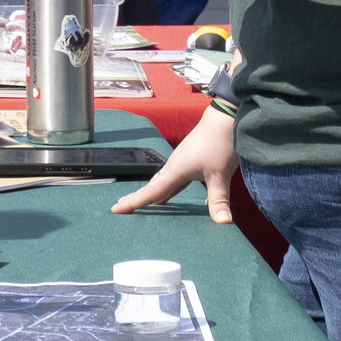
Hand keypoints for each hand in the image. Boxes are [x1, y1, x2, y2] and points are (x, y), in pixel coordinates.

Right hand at [112, 107, 235, 222]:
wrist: (225, 118)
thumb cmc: (219, 143)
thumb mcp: (219, 175)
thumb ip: (218, 200)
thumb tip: (223, 223)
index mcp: (175, 170)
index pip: (151, 191)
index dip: (133, 202)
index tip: (116, 209)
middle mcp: (175, 166)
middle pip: (153, 185)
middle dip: (138, 197)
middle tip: (121, 206)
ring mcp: (183, 162)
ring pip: (164, 182)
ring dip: (154, 193)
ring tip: (147, 203)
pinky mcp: (192, 160)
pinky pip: (177, 180)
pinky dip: (171, 190)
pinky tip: (174, 197)